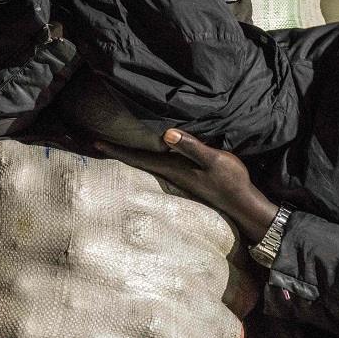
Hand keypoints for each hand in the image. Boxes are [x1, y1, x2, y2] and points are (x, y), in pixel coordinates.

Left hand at [94, 129, 279, 243]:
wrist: (243, 203)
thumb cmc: (230, 181)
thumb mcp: (214, 160)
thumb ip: (191, 147)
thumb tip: (166, 134)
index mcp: (173, 169)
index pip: (139, 157)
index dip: (117, 149)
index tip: (94, 142)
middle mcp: (171, 174)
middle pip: (138, 160)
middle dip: (118, 150)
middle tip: (96, 141)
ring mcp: (179, 177)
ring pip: (148, 162)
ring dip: (131, 154)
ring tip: (115, 144)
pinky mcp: (186, 176)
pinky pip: (159, 163)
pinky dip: (148, 156)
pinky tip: (149, 152)